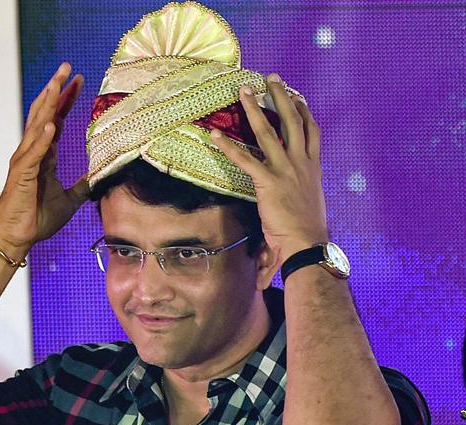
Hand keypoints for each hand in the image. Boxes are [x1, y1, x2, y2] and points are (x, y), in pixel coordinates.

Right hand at [0, 62, 89, 257]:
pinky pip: (33, 153)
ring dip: (48, 104)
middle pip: (44, 113)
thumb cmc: (37, 218)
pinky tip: (51, 123)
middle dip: (56, 89)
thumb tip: (98, 178)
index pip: (55, 120)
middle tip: (67, 67)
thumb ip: (82, 186)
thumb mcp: (69, 200)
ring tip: (57, 83)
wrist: (19, 237)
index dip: (66, 100)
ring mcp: (25, 161)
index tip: (78, 82)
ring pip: (36, 125)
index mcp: (44, 156)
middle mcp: (33, 152)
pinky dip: (42, 138)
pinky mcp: (22, 174)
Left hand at [211, 73, 327, 262]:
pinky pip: (244, 159)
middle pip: (292, 120)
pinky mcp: (267, 181)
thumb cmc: (307, 228)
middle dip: (281, 96)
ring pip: (269, 131)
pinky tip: (214, 135)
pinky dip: (228, 146)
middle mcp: (301, 162)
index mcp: (313, 166)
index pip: (311, 130)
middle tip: (271, 78)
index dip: (303, 110)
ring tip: (245, 90)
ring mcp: (285, 169)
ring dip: (255, 108)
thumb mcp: (309, 201)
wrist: (308, 242)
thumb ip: (301, 189)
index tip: (296, 95)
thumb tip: (295, 186)